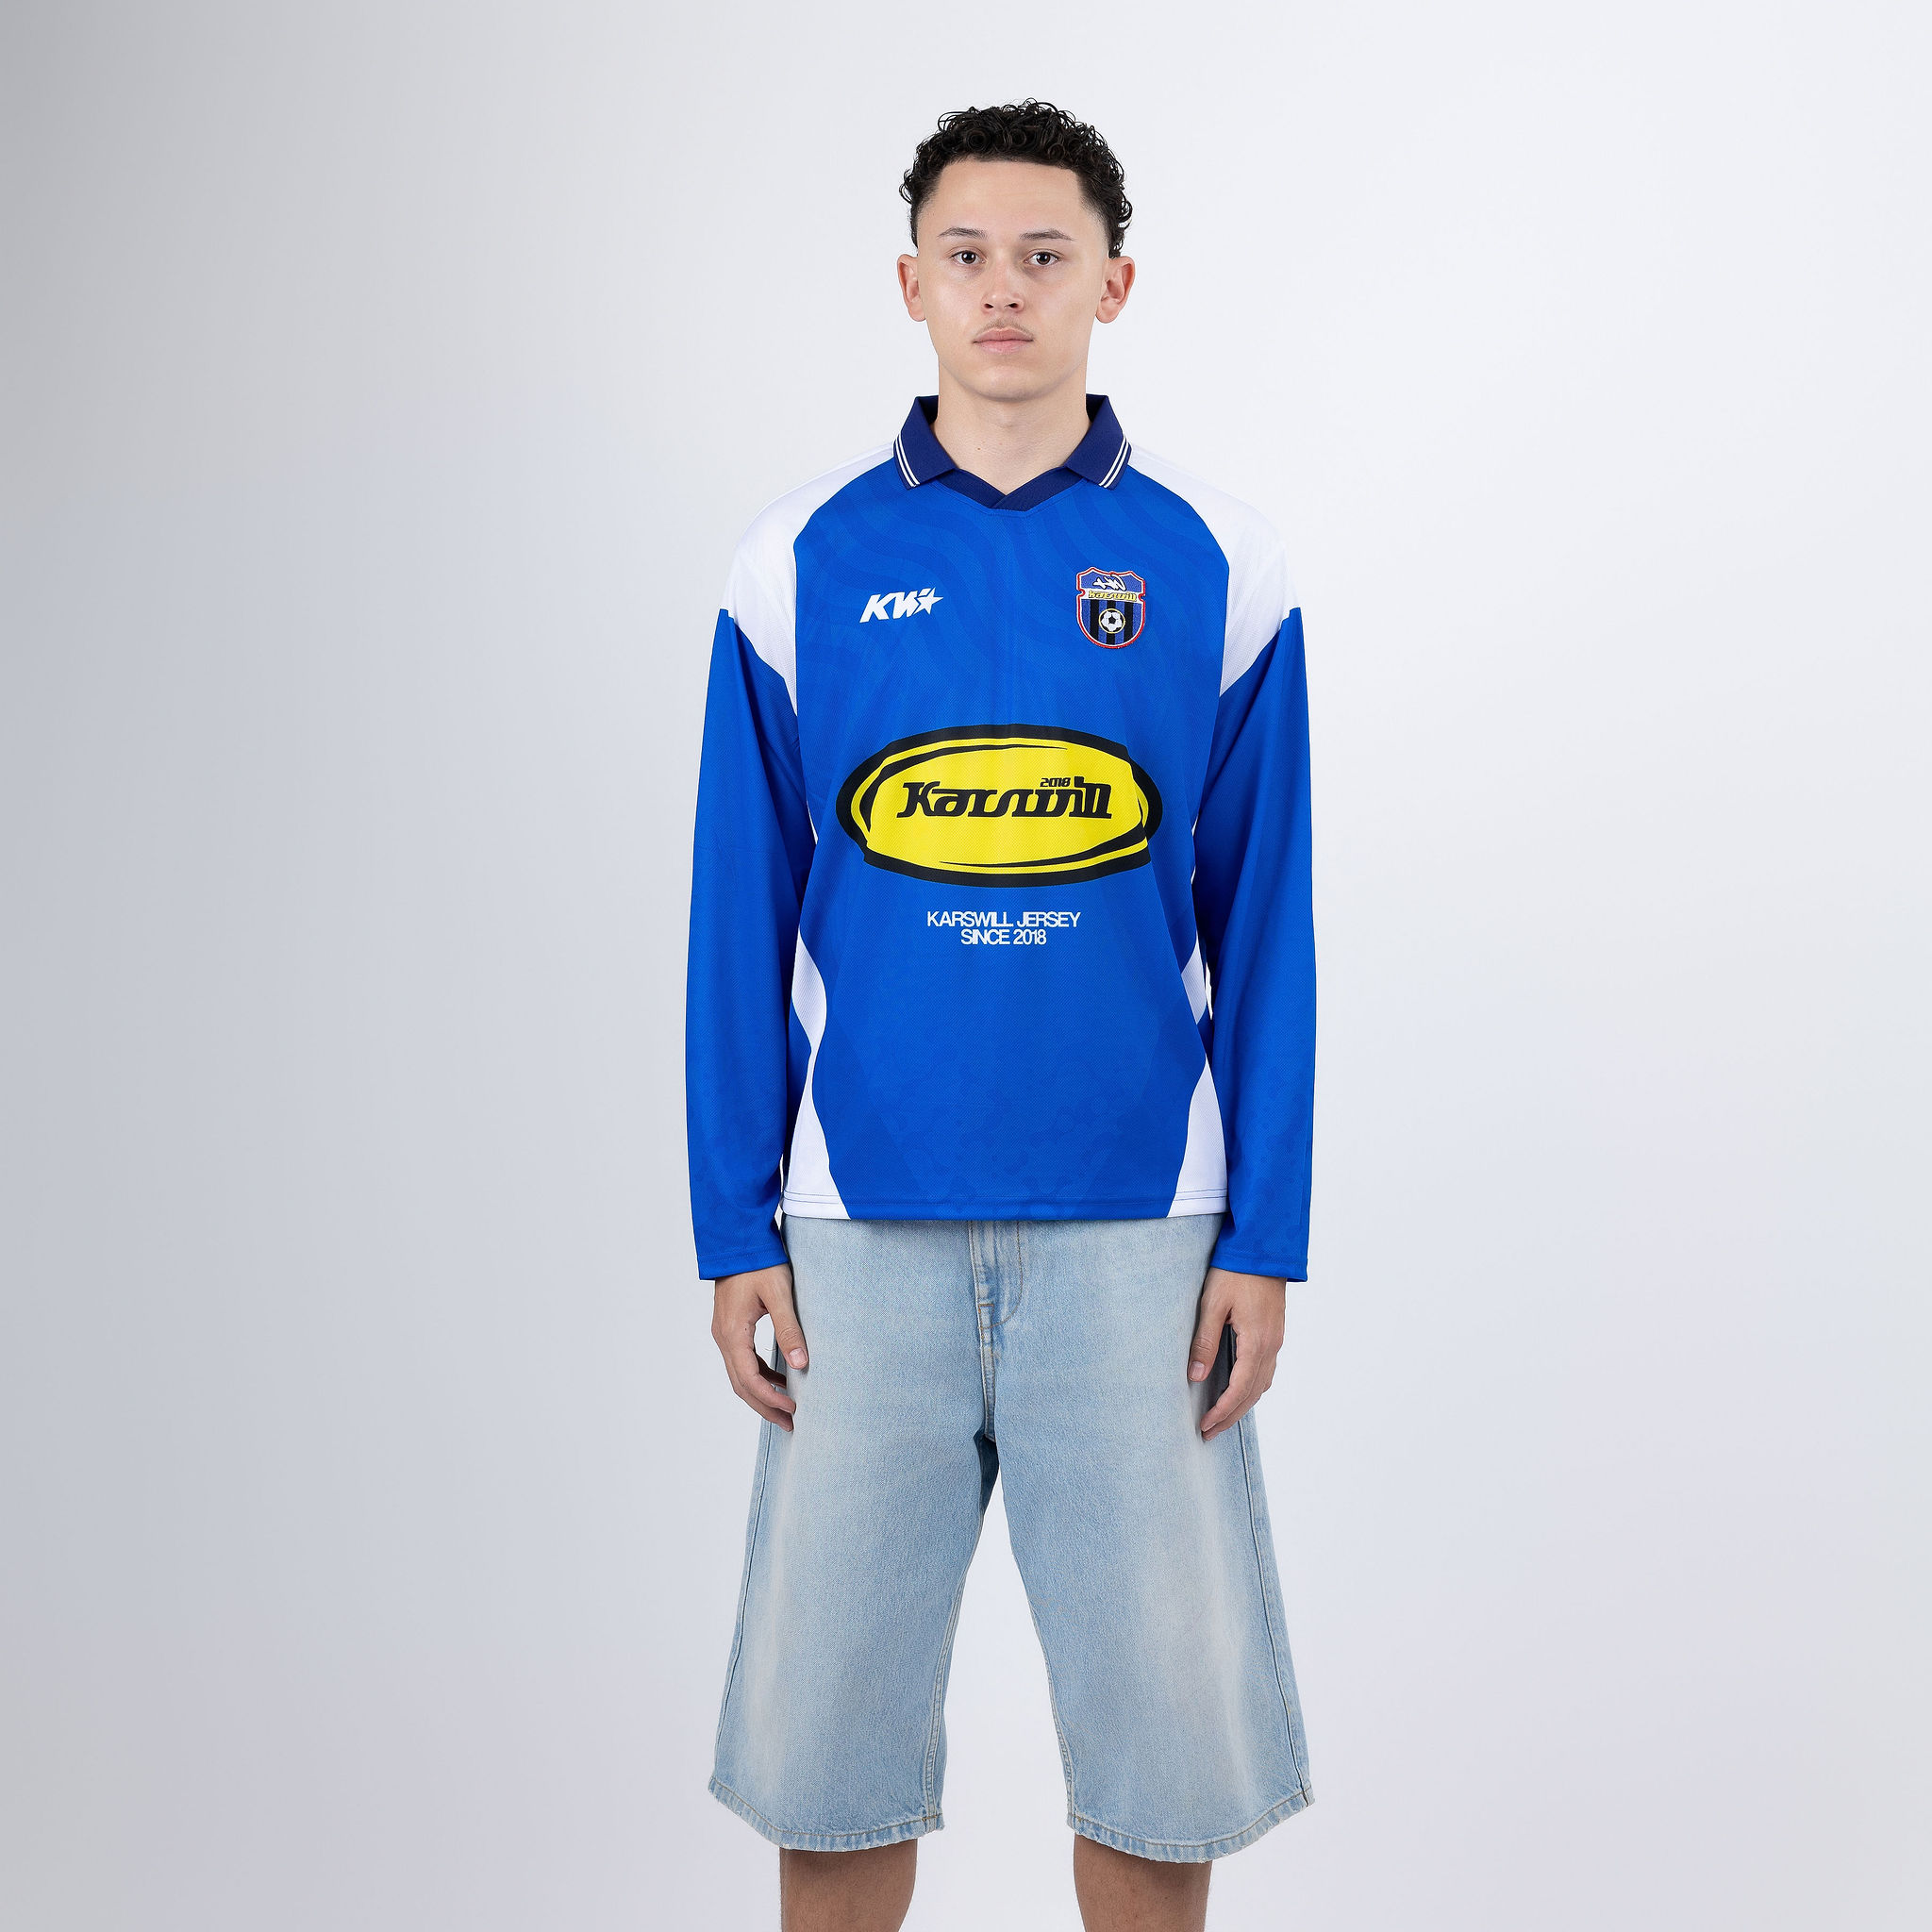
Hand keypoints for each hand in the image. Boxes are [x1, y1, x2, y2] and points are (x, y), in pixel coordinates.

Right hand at [712, 1263, 807, 1429]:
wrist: (738, 1239)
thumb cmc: (759, 1262)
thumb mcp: (779, 1294)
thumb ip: (789, 1329)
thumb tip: (802, 1365)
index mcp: (733, 1332)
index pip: (748, 1379)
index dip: (770, 1399)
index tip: (793, 1410)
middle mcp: (723, 1337)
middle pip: (741, 1384)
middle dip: (765, 1406)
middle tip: (790, 1423)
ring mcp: (725, 1332)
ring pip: (740, 1375)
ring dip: (761, 1393)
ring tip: (787, 1407)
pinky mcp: (731, 1326)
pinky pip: (742, 1360)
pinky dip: (759, 1374)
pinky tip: (780, 1378)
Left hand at [1187, 1266, 1285, 1440]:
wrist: (1264, 1247)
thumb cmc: (1235, 1272)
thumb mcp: (1213, 1304)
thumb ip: (1205, 1341)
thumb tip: (1195, 1376)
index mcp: (1256, 1341)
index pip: (1240, 1389)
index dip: (1222, 1411)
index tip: (1205, 1425)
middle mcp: (1271, 1345)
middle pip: (1253, 1393)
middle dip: (1231, 1416)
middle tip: (1209, 1433)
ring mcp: (1276, 1340)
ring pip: (1262, 1384)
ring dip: (1242, 1404)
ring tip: (1222, 1418)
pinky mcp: (1275, 1332)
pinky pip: (1266, 1370)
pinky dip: (1253, 1388)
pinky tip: (1239, 1390)